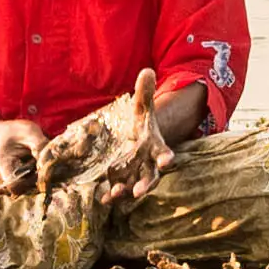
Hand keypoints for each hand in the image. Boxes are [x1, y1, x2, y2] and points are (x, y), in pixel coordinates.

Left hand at [91, 69, 178, 203]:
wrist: (133, 139)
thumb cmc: (140, 124)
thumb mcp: (142, 108)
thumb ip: (145, 92)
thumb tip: (147, 70)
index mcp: (154, 147)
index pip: (163, 153)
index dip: (166, 157)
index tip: (168, 161)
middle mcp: (146, 164)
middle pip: (150, 176)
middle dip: (145, 184)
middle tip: (140, 191)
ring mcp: (133, 174)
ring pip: (132, 185)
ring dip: (125, 191)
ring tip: (116, 194)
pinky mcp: (120, 179)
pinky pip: (116, 190)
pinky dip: (110, 195)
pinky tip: (101, 199)